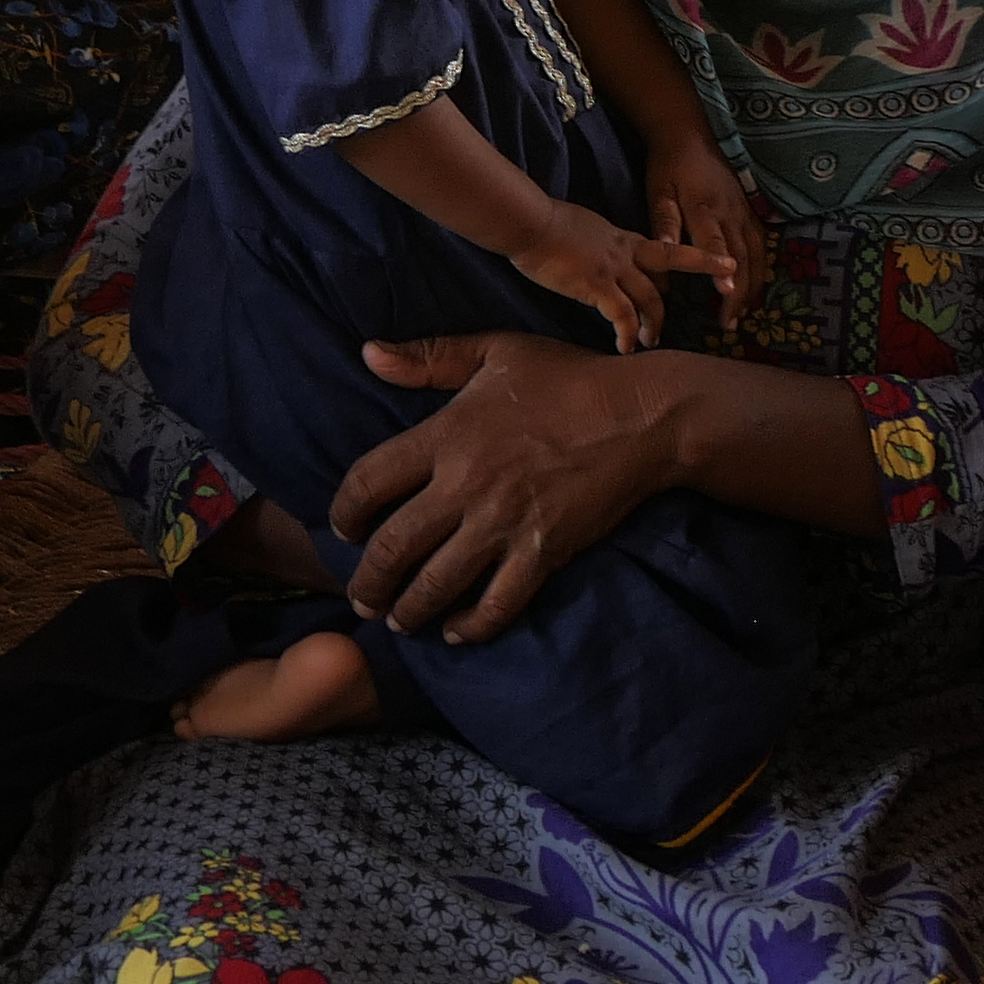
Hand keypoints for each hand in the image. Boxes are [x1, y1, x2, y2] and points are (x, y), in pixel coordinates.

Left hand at [330, 330, 683, 639]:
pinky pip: (497, 604)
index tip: (343, 530)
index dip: (344, 513)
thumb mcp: (495, 351)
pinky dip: (472, 627)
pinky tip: (458, 633)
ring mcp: (503, 522)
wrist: (641, 415)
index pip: (368, 481)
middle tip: (362, 597)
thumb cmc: (568, 378)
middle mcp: (466, 484)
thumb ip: (428, 357)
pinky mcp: (542, 552)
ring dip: (409, 611)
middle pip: (393, 547)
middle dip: (368, 581)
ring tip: (400, 621)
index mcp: (447, 434)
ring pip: (436, 584)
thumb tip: (367, 354)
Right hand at [506, 199, 727, 355]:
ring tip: (650, 343)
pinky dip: (628, 334)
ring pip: (650, 298)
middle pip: (669, 269)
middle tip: (673, 323)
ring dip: (653, 324)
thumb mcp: (582, 229)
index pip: (662, 252)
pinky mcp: (598, 285)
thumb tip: (595, 255)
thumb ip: (597, 243)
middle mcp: (625, 252)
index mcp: (622, 237)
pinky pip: (623, 315)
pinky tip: (625, 348)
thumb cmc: (545, 224)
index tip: (714, 269)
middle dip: (677, 297)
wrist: (530, 222)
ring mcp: (614, 268)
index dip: (689, 262)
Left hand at [636, 122, 765, 324]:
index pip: (716, 243)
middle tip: (731, 323)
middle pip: (741, 257)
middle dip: (739, 292)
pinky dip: (761, 269)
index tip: (727, 295)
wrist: (690, 137)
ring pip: (756, 254)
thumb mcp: (659, 194)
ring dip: (753, 286)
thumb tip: (667, 254)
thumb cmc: (668, 169)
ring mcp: (744, 212)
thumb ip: (665, 225)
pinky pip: (761, 244)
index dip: (723, 269)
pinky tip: (755, 288)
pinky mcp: (750, 211)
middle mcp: (730, 213)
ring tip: (744, 313)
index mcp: (704, 209)